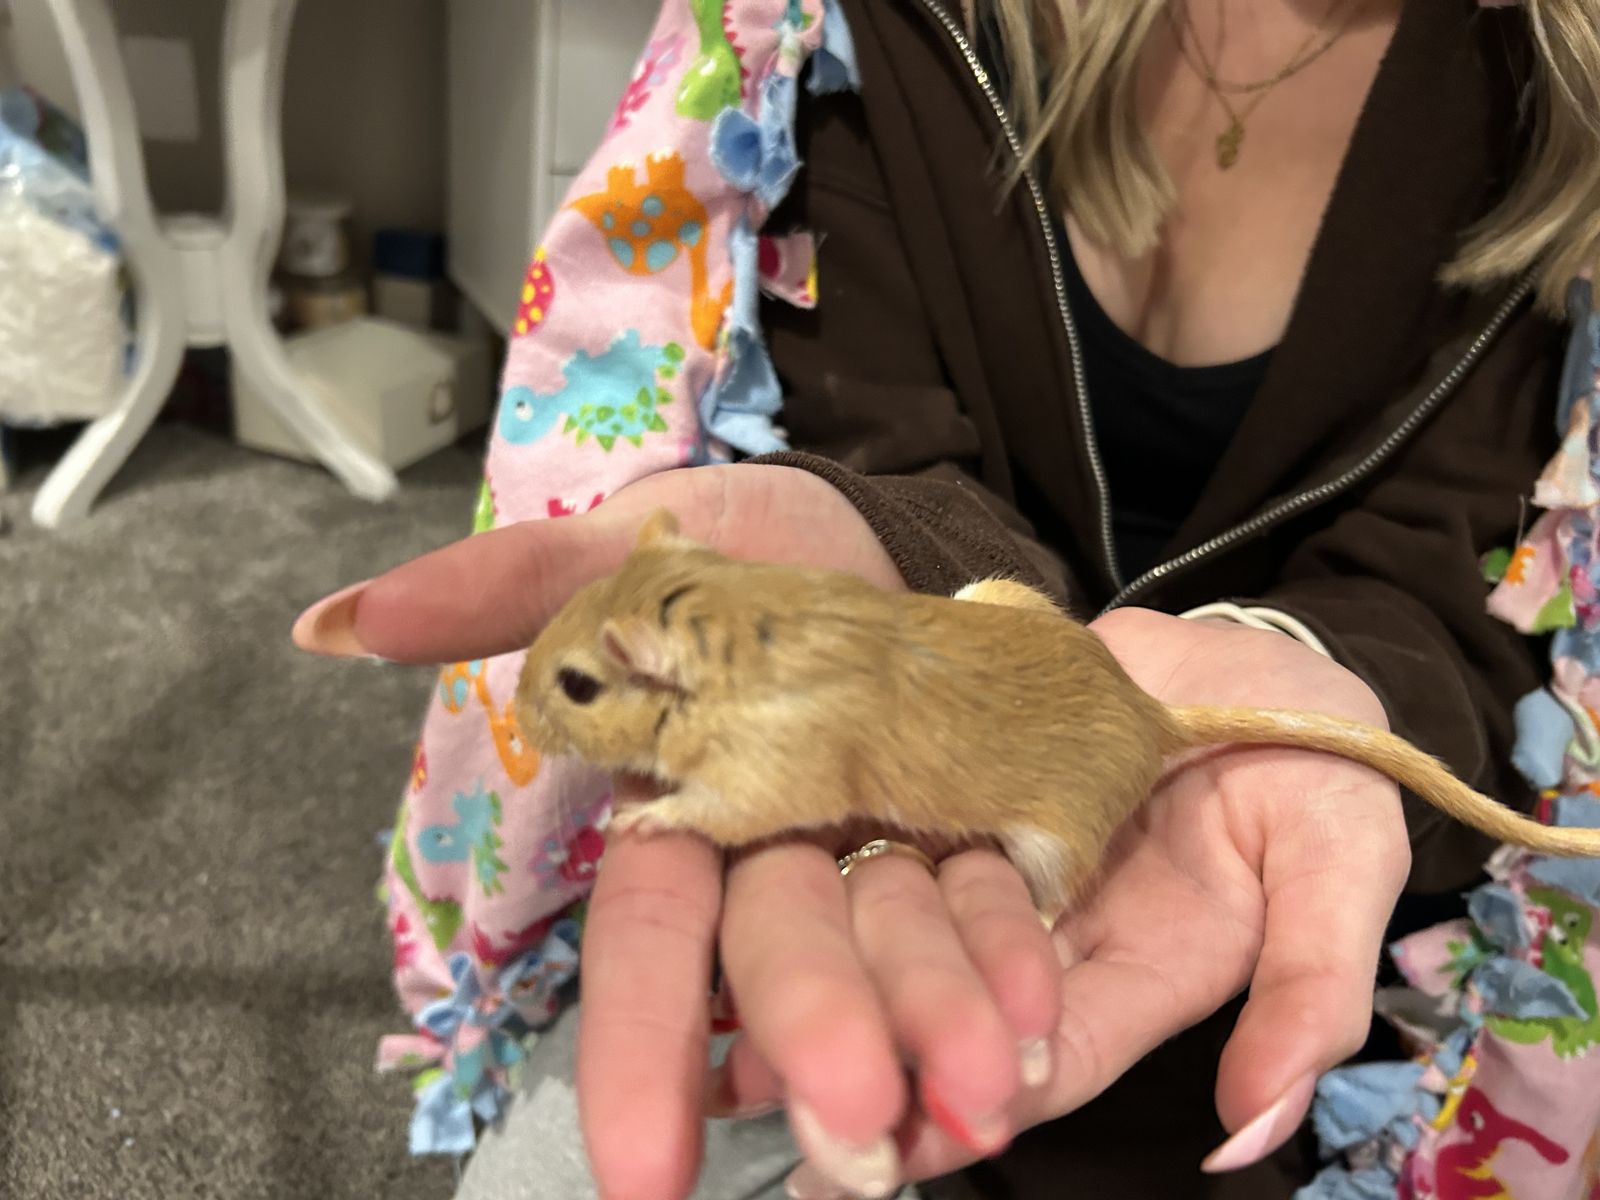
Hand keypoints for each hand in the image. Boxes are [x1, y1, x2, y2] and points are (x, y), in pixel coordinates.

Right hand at [293, 473, 1408, 1198]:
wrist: (900, 524)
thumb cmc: (748, 545)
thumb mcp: (628, 548)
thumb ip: (503, 590)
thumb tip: (330, 627)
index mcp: (693, 809)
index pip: (655, 937)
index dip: (642, 1043)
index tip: (639, 1167)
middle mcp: (793, 854)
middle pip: (791, 957)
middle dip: (814, 1039)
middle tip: (852, 1135)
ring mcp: (900, 856)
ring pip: (909, 954)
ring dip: (937, 1025)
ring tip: (977, 1092)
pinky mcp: (1005, 844)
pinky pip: (1017, 918)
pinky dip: (1025, 975)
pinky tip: (1039, 1030)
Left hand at [704, 608, 1410, 1192]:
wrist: (1249, 654)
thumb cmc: (1312, 760)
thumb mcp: (1340, 868)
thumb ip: (1307, 994)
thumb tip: (1250, 1133)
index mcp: (1125, 971)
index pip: (1036, 1059)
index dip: (963, 1103)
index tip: (887, 1146)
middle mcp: (1033, 926)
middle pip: (933, 1000)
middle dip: (860, 1048)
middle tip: (767, 1100)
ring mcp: (979, 845)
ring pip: (882, 917)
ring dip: (802, 979)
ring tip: (722, 1042)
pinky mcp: (939, 767)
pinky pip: (867, 816)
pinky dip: (800, 862)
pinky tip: (719, 905)